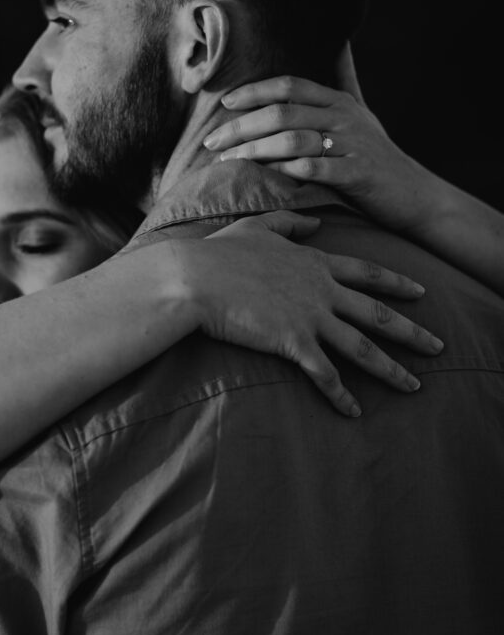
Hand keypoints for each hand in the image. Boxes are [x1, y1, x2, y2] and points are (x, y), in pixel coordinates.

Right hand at [179, 210, 442, 417]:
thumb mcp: (257, 226)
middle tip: (438, 346)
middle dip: (411, 332)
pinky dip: (341, 395)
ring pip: (361, 348)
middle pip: (377, 314)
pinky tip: (354, 411)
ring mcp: (310, 317)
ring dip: (391, 370)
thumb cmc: (219, 253)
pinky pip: (324, 374)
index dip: (397, 283)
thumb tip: (314, 225)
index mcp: (314, 263)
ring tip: (414, 387)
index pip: (367, 273)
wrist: (195, 278)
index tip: (423, 292)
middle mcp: (321, 290)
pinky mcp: (292, 343)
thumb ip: (289, 223)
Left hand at [204, 45, 429, 235]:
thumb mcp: (362, 112)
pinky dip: (285, 171)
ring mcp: (351, 144)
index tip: (225, 103)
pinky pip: (313, 168)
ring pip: (292, 139)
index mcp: (338, 101)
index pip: (289, 86)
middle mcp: (344, 117)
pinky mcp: (357, 173)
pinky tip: (263, 177)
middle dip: (241, 126)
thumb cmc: (378, 154)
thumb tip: (340, 43)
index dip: (254, 91)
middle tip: (212, 142)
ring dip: (255, 150)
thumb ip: (345, 79)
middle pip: (282, 113)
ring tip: (228, 162)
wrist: (414, 193)